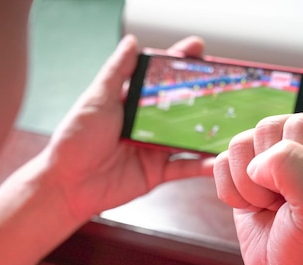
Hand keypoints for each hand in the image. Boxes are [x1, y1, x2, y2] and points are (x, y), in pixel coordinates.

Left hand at [42, 35, 214, 221]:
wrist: (68, 184)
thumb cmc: (75, 139)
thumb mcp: (96, 100)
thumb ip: (116, 72)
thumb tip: (131, 42)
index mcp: (132, 103)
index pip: (161, 78)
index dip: (180, 63)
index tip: (199, 49)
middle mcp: (147, 124)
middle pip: (181, 106)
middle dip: (205, 95)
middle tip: (229, 84)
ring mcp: (154, 148)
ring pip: (189, 137)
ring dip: (211, 129)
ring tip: (234, 120)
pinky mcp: (157, 173)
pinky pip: (185, 167)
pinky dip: (203, 166)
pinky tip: (220, 159)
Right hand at [213, 114, 302, 264]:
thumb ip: (297, 172)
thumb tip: (259, 160)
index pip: (301, 125)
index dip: (292, 164)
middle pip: (267, 128)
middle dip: (266, 176)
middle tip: (285, 205)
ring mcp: (281, 150)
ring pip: (240, 142)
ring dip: (247, 186)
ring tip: (272, 206)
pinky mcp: (250, 165)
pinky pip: (222, 160)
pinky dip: (231, 191)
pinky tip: (255, 207)